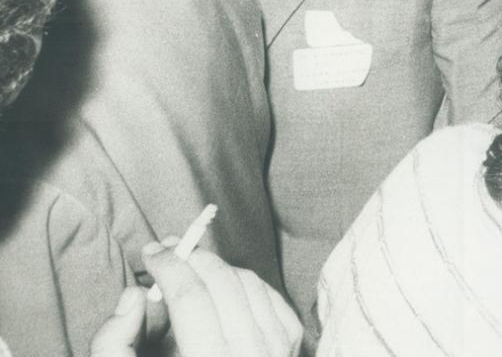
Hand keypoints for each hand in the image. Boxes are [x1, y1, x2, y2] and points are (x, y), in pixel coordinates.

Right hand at [90, 242, 301, 356]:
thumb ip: (114, 344)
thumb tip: (134, 295)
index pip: (191, 297)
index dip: (168, 266)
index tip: (151, 252)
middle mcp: (250, 355)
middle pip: (223, 282)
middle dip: (192, 258)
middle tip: (167, 251)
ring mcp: (277, 350)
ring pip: (249, 283)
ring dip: (217, 268)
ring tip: (189, 267)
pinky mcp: (290, 346)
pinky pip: (269, 296)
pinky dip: (244, 283)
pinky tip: (221, 287)